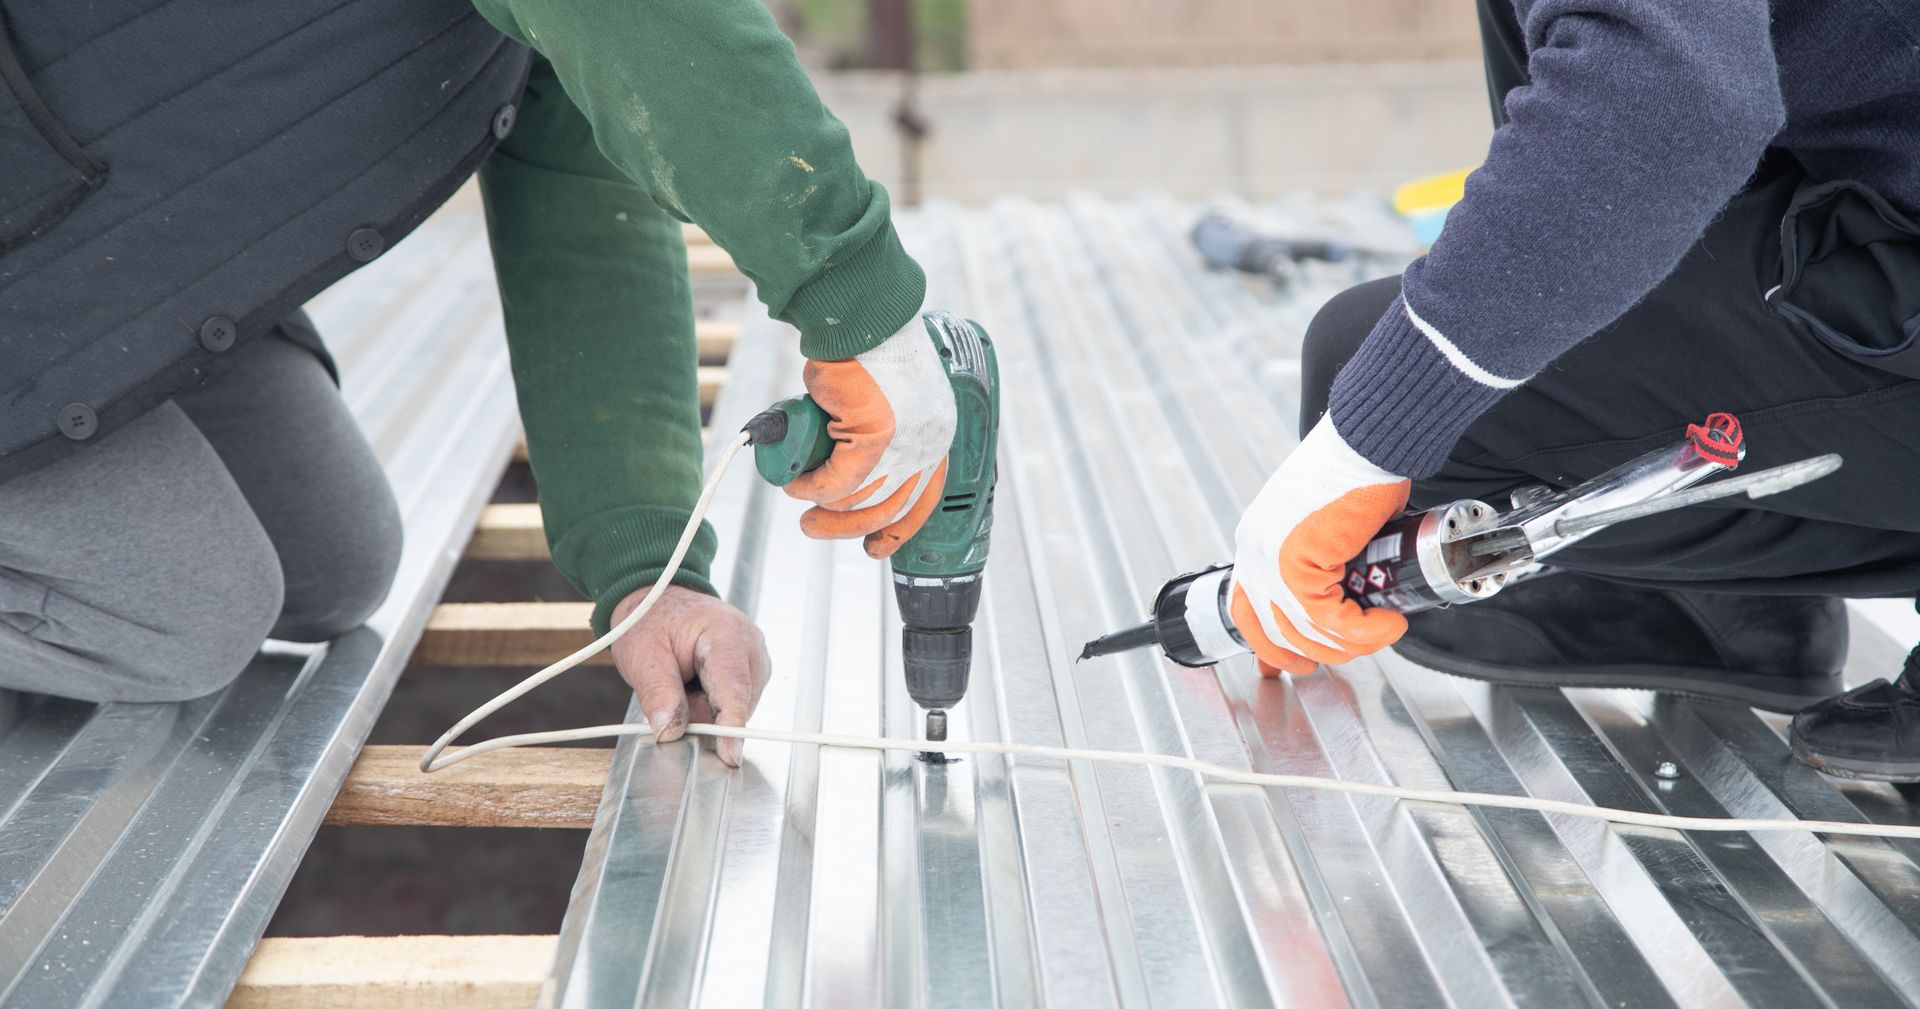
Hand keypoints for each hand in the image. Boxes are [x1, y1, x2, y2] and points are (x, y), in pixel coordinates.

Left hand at [610, 585, 769, 765]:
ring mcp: (756, 659)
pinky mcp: (752, 672)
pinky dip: (712, 704)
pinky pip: (735, 703)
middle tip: (673, 688)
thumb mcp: (643, 657)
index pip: (733, 688)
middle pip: (738, 703)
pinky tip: (696, 684)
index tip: (729, 755)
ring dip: (707, 709)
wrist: (660, 600)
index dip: (731, 726)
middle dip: (704, 713)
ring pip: (737, 708)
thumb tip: (670, 731)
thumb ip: (658, 694)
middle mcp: (751, 646)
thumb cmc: (652, 622)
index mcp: (726, 633)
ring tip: (685, 680)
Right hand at [783, 313, 955, 558]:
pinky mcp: (876, 439)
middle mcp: (928, 443)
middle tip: (815, 528)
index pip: (924, 498)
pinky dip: (811, 488)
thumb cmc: (866, 346)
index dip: (897, 527)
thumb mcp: (883, 397)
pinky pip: (838, 482)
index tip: (875, 545)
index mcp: (936, 434)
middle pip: (890, 507)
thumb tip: (840, 460)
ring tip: (800, 504)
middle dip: (849, 527)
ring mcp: (905, 443)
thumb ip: (872, 431)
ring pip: (860, 499)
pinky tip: (794, 483)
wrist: (861, 314)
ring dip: (824, 509)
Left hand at [1229, 416, 1411, 675]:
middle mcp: (1255, 550)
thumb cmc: (1358, 466)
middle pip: (1272, 630)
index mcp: (1258, 538)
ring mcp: (1270, 557)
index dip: (1269, 644)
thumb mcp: (1329, 520)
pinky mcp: (1295, 562)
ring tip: (1383, 630)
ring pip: (1304, 631)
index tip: (1291, 663)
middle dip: (1316, 652)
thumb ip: (1327, 557)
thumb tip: (1352, 593)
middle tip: (1353, 651)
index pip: (1246, 609)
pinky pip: (1327, 619)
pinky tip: (1387, 623)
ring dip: (1351, 643)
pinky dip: (1363, 630)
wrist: (1368, 439)